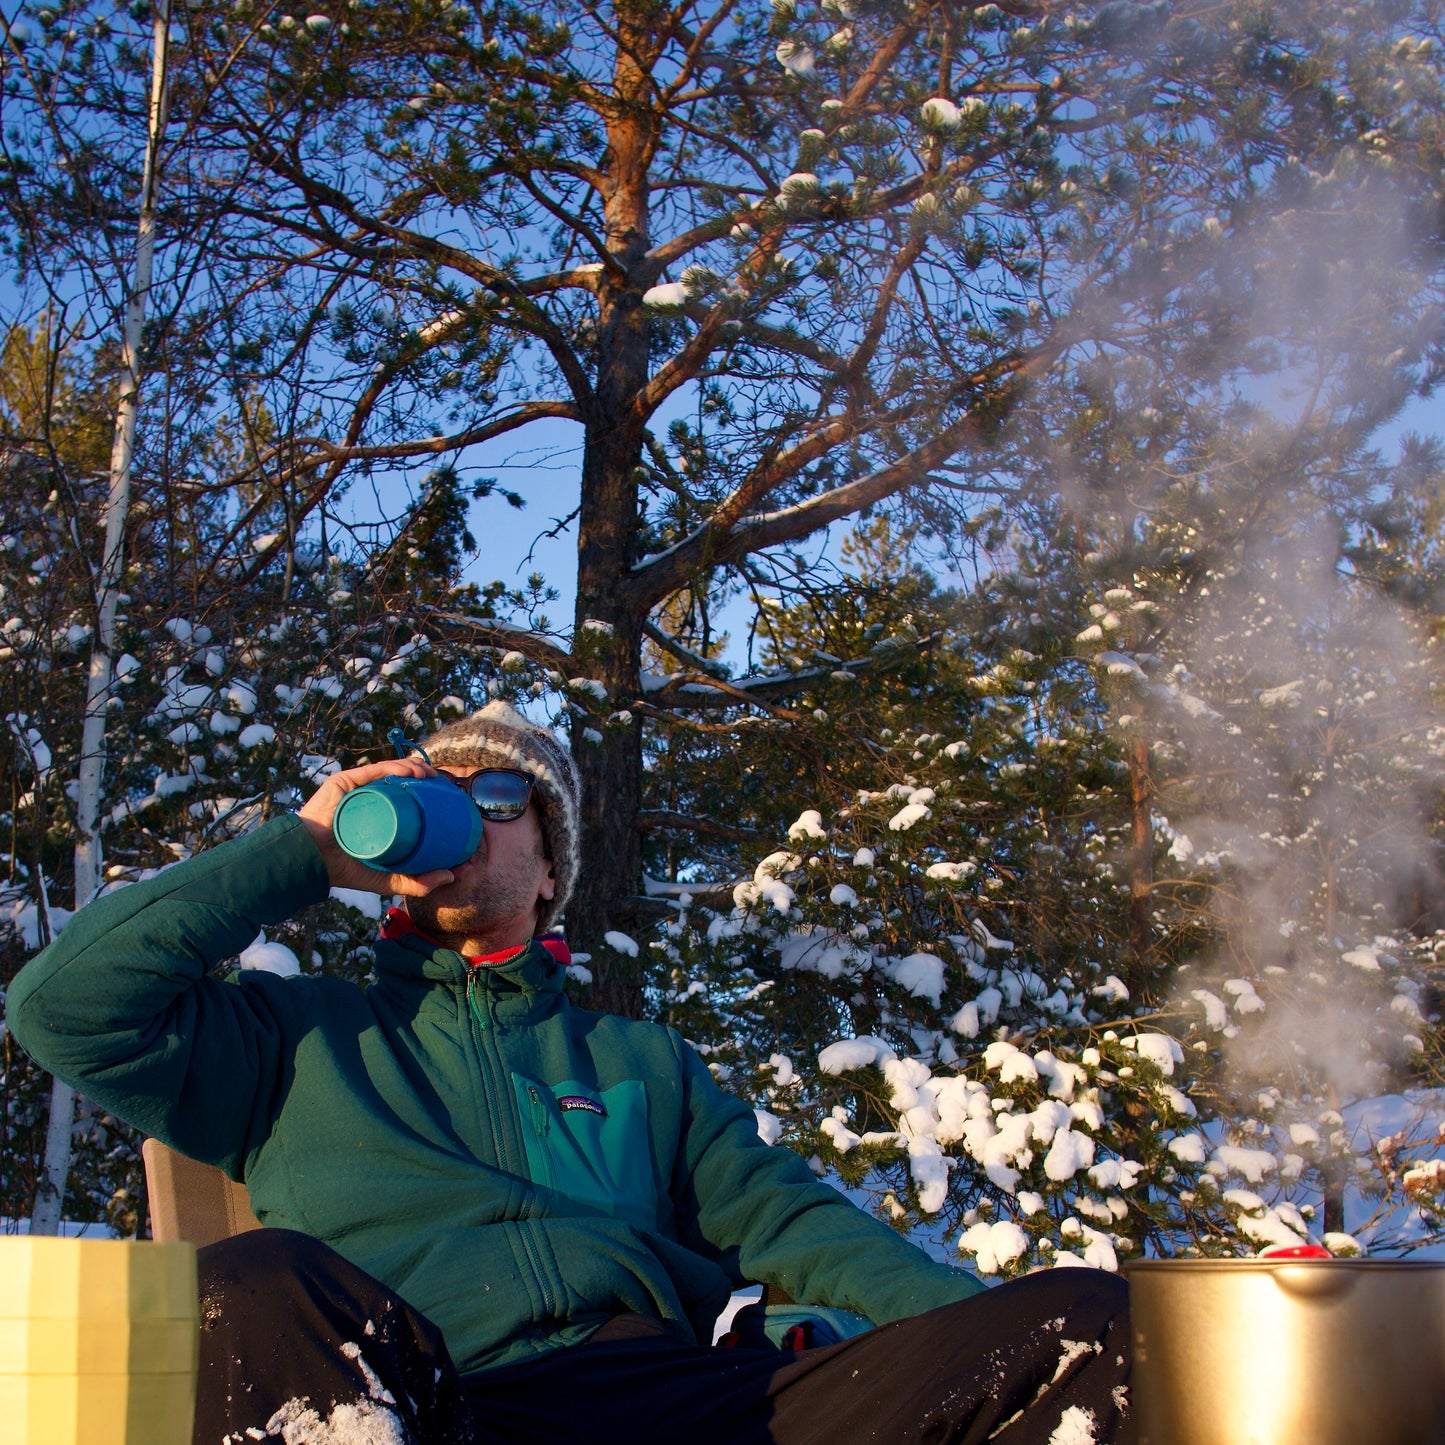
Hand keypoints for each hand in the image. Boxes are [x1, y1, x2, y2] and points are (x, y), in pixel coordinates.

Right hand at [297, 757, 456, 898]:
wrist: (312, 862)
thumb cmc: (346, 869)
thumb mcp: (388, 879)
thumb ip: (418, 882)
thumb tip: (452, 875)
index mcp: (381, 816)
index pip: (409, 801)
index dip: (431, 798)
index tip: (453, 802)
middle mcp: (371, 799)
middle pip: (403, 784)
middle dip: (427, 780)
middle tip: (447, 787)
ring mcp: (359, 789)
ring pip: (392, 773)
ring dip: (416, 769)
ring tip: (432, 776)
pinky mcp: (346, 781)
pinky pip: (375, 771)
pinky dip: (396, 767)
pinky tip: (412, 772)